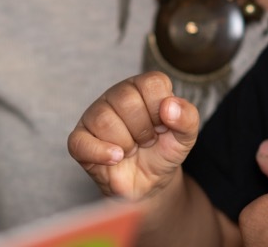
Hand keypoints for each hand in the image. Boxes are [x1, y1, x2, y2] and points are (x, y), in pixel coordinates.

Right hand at [67, 71, 198, 201]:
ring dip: (126, 144)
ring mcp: (95, 115)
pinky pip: (80, 142)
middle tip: (146, 141)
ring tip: (131, 149)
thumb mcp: (186, 137)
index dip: (161, 110)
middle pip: (127, 101)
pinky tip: (116, 158)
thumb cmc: (164, 152)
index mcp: (143, 86)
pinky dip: (100, 152)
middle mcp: (117, 95)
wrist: (150, 183)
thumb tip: (169, 105)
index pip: (152, 83)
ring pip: (105, 120)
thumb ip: (188, 117)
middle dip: (144, 130)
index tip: (163, 126)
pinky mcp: (80, 139)